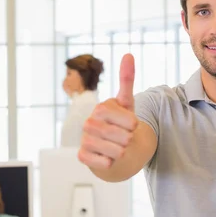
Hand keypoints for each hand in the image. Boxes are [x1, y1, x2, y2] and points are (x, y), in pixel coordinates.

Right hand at [78, 54, 137, 168]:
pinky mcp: (82, 156)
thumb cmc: (121, 125)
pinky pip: (102, 163)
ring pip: (114, 151)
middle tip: (125, 139)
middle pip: (122, 137)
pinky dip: (110, 163)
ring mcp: (84, 139)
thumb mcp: (127, 103)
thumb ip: (127, 79)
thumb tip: (128, 54)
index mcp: (101, 108)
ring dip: (122, 152)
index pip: (126, 119)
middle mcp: (89, 123)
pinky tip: (109, 158)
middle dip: (129, 140)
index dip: (133, 124)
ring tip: (119, 149)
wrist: (115, 149)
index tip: (132, 125)